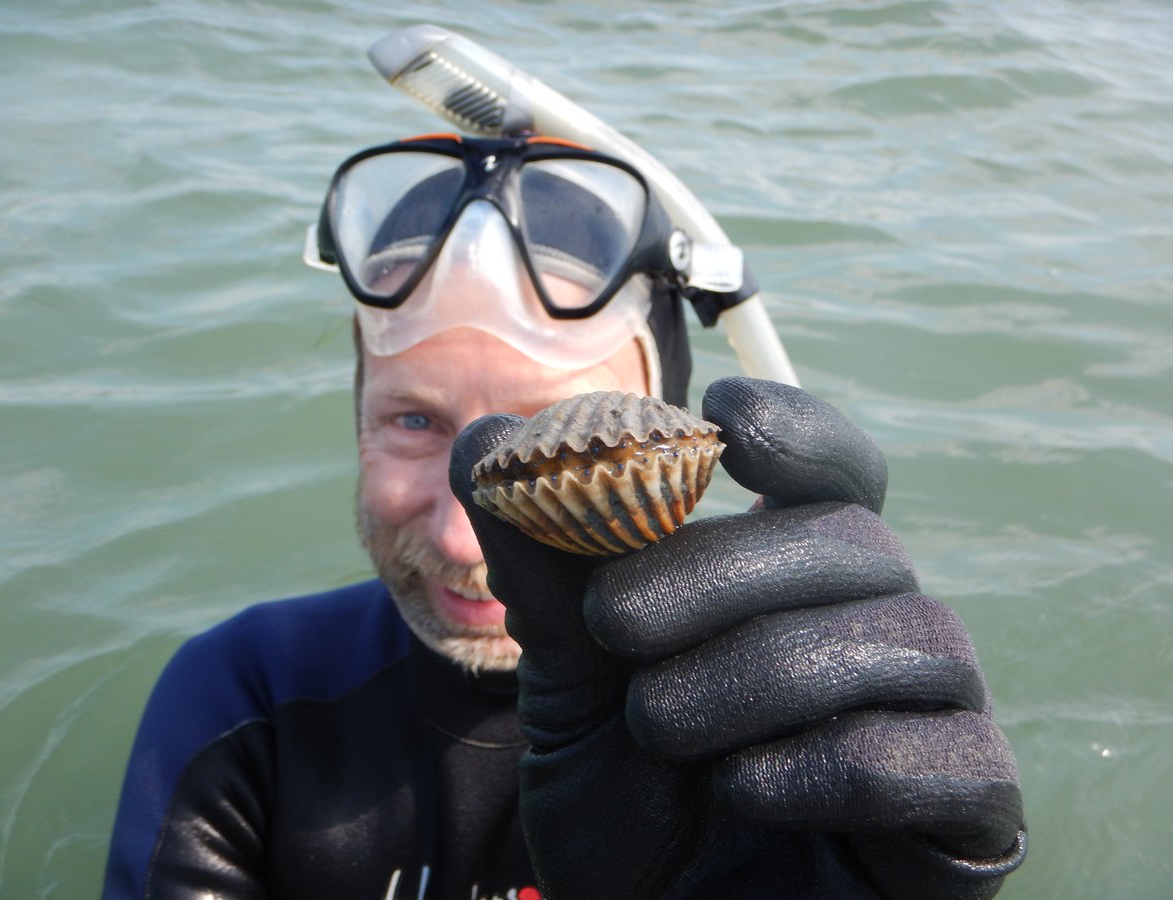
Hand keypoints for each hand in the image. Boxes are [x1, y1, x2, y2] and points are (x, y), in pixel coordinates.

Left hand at [449, 377, 1024, 898]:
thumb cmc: (626, 802)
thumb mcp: (568, 681)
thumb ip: (547, 567)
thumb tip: (488, 438)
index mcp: (801, 582)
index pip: (838, 473)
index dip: (799, 431)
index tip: (723, 418)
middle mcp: (884, 628)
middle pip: (855, 540)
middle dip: (723, 570)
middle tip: (612, 623)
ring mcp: (941, 714)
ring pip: (910, 634)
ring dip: (763, 673)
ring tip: (659, 728)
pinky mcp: (974, 811)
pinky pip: (951, 754)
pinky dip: (836, 766)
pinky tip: (744, 793)